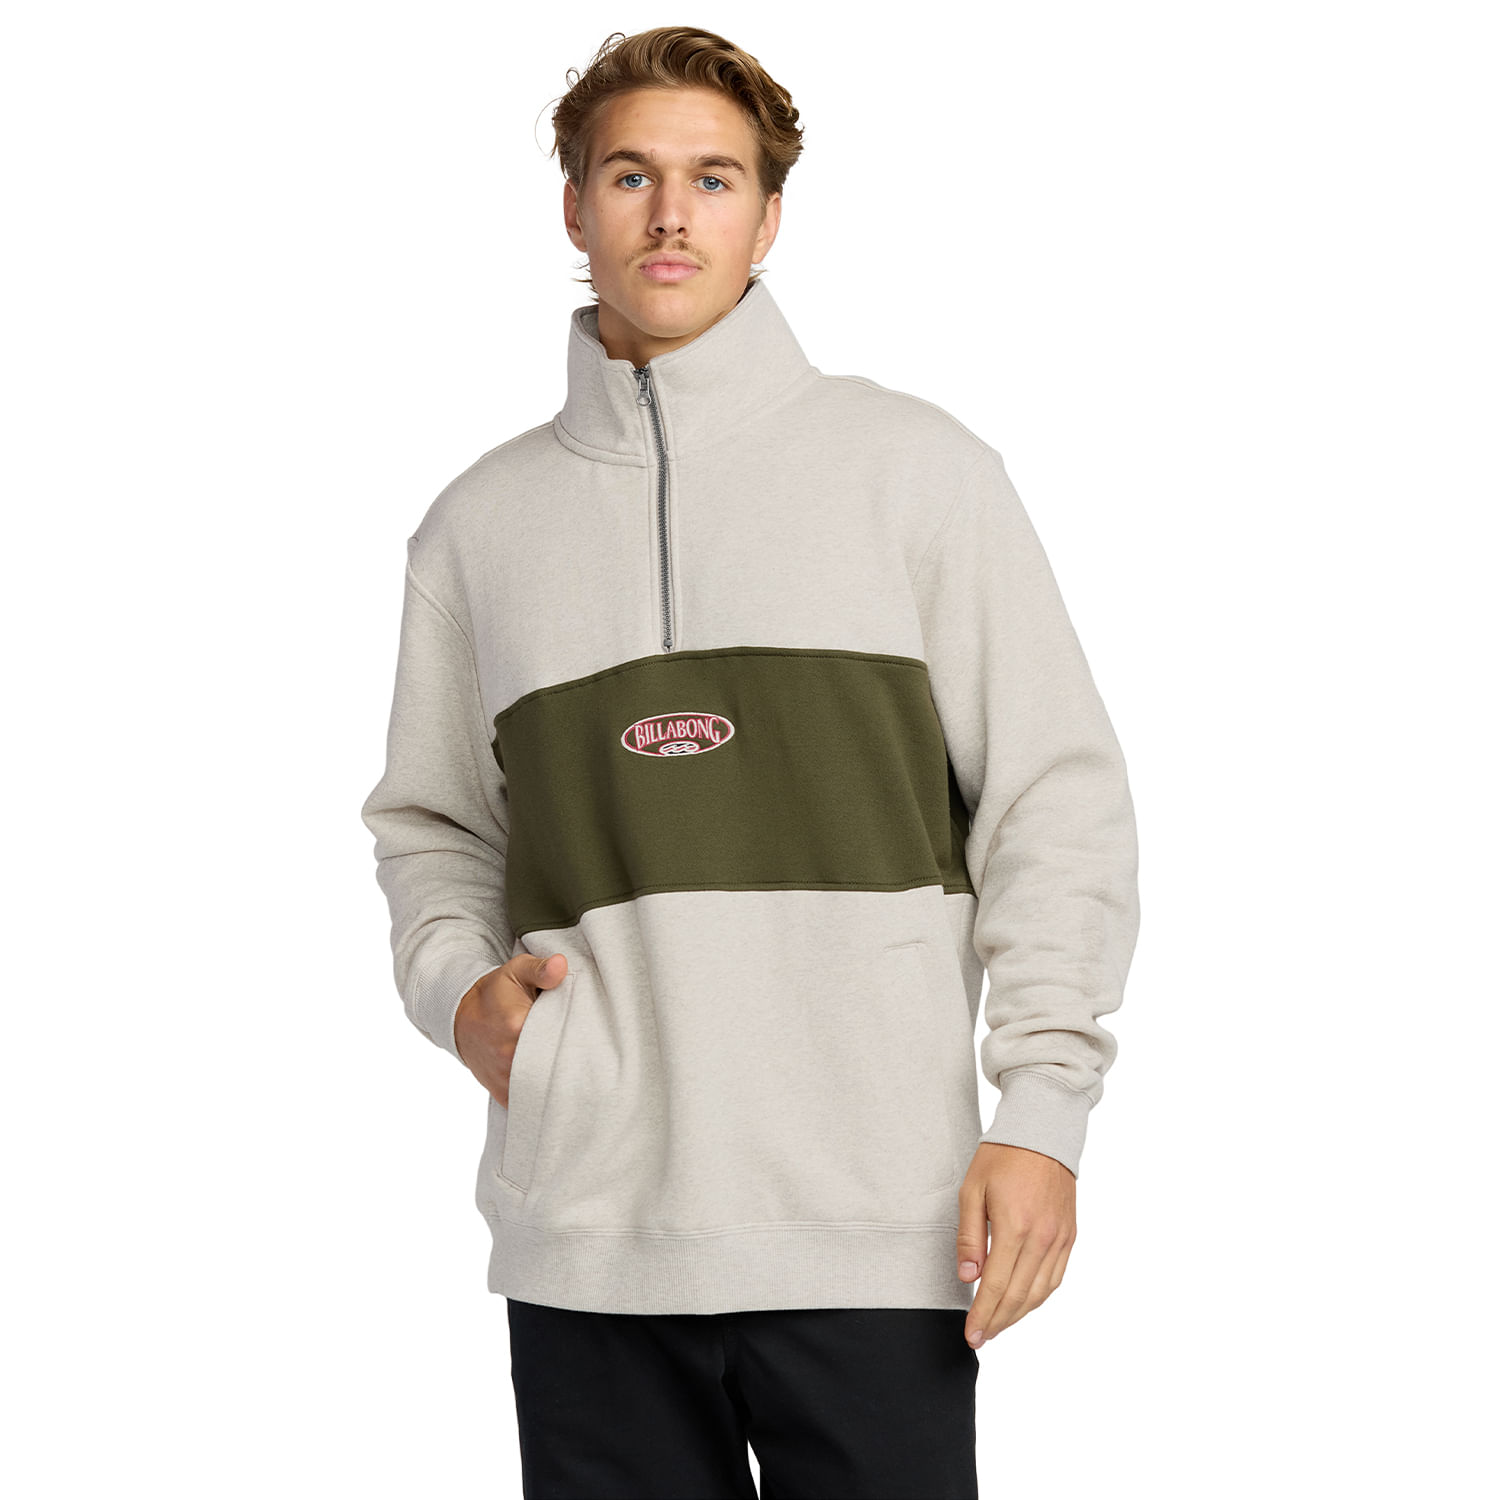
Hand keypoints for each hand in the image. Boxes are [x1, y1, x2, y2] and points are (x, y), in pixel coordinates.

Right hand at [453, 952, 568, 1105]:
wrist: (462, 1018)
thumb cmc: (495, 993)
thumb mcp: (516, 971)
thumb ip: (540, 969)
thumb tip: (561, 964)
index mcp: (516, 1026)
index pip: (561, 1035)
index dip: (578, 1032)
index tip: (587, 1027)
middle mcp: (510, 1058)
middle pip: (556, 1064)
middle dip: (571, 1056)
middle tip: (583, 1046)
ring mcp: (506, 1080)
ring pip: (546, 1085)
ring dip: (559, 1076)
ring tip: (571, 1062)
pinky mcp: (504, 1095)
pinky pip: (533, 1099)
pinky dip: (545, 1092)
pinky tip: (556, 1079)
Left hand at [956, 1142, 1076, 1346]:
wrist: (1042, 1132)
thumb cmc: (1002, 1157)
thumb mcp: (972, 1190)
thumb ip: (970, 1236)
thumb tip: (968, 1277)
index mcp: (1015, 1227)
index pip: (997, 1286)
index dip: (983, 1315)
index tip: (971, 1334)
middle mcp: (1042, 1238)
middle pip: (1020, 1296)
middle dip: (998, 1322)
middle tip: (980, 1337)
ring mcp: (1060, 1238)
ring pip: (1041, 1293)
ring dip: (1019, 1315)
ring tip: (998, 1325)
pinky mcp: (1069, 1235)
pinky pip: (1056, 1278)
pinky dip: (1039, 1296)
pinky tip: (1023, 1303)